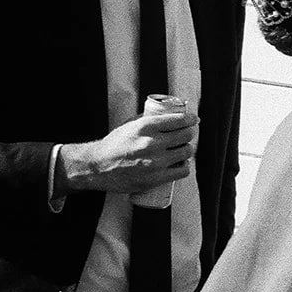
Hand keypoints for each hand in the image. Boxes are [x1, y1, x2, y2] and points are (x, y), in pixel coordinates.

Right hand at [56, 110, 198, 194]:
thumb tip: (172, 114)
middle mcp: (151, 143)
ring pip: (187, 152)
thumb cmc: (114, 145)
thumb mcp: (129, 125)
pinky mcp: (156, 178)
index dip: (191, 119)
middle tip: (186, 136)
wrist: (98, 167)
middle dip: (189, 134)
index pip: (179, 120)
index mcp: (145, 127)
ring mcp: (155, 162)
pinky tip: (179, 163)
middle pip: (186, 135)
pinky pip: (183, 171)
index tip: (194, 120)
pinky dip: (184, 166)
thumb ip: (149, 119)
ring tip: (181, 150)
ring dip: (187, 150)